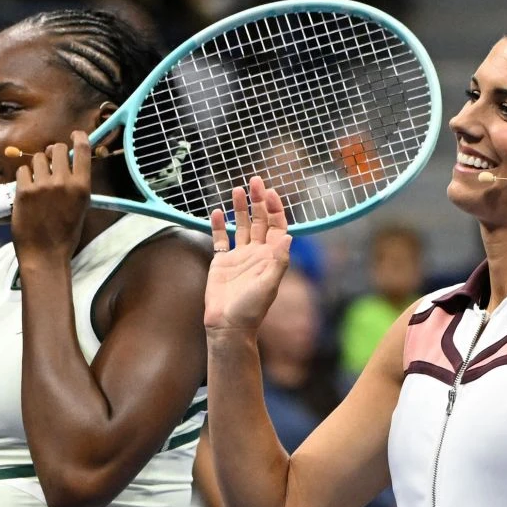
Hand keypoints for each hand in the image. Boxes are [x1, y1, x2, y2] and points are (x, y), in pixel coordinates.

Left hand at [10, 135, 91, 260]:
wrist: (45, 255)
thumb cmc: (64, 234)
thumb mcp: (80, 208)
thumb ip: (76, 183)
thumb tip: (66, 161)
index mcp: (82, 187)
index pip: (82, 149)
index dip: (77, 137)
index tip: (73, 135)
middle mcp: (63, 182)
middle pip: (56, 148)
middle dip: (52, 154)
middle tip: (50, 165)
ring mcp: (42, 185)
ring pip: (36, 158)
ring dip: (37, 167)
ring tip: (38, 185)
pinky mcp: (24, 190)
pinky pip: (22, 170)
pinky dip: (24, 179)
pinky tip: (27, 193)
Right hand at [205, 177, 291, 333]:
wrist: (228, 326)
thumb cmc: (251, 310)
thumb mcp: (269, 285)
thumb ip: (279, 261)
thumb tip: (289, 236)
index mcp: (270, 257)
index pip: (276, 226)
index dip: (274, 209)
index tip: (268, 192)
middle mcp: (256, 254)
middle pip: (260, 221)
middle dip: (258, 200)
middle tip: (254, 180)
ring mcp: (239, 257)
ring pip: (241, 225)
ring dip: (240, 208)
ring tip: (236, 189)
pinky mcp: (221, 263)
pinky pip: (221, 239)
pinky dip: (219, 225)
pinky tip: (217, 211)